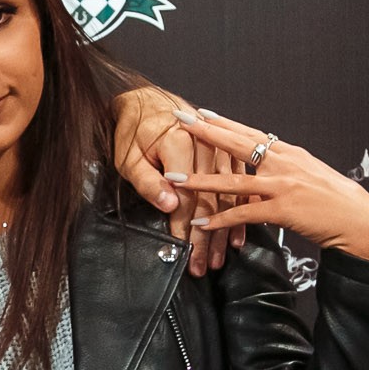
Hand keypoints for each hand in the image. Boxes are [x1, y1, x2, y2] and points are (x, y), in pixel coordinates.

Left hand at [110, 85, 234, 274]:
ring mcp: (220, 150)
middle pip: (210, 202)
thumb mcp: (130, 158)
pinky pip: (238, 187)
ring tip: (218, 259)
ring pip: (227, 197)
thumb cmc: (134, 132)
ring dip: (224, 232)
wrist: (147, 103)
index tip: (185, 254)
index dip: (185, 229)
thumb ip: (148, 182)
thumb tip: (169, 206)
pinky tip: (236, 236)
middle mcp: (205, 147)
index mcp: (181, 144)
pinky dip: (238, 213)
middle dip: (207, 240)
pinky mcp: (227, 154)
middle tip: (204, 266)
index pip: (186, 197)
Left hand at [165, 110, 368, 260]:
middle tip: (180, 119)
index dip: (224, 122)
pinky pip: (243, 214)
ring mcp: (282, 185)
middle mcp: (283, 163)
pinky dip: (220, 219)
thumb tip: (260, 171)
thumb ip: (282, 170)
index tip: (201, 112)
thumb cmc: (335, 200)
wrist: (358, 219)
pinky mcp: (282, 210)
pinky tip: (201, 221)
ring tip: (175, 178)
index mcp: (288, 153)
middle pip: (238, 143)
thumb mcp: (308, 175)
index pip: (250, 132)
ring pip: (233, 180)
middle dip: (206, 132)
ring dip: (200, 180)